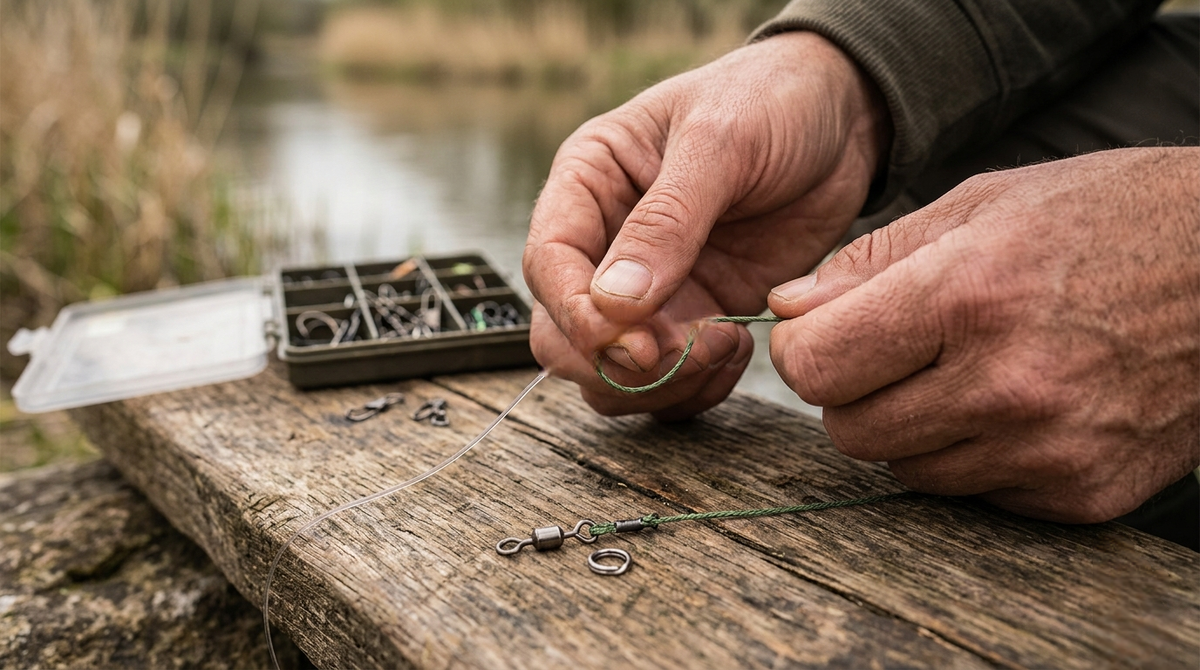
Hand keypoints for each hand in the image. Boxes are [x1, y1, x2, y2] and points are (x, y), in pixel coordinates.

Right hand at [524, 32, 889, 418]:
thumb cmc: (770, 102)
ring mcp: (650, 290)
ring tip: (726, 343)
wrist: (842, 118)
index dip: (575, 313)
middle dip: (614, 361)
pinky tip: (739, 350)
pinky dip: (695, 389)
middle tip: (682, 352)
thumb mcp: (720, 141)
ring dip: (659, 384)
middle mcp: (606, 244)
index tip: (628, 340)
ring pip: (609, 372)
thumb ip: (667, 220)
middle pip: (563, 334)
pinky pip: (668, 384)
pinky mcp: (695, 319)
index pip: (547, 263)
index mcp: (588, 183)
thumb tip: (614, 301)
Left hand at [768, 147, 1199, 522]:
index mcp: (967, 296)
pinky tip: (1018, 404)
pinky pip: (976, 493)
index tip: (820, 336)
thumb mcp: (982, 205)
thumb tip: (787, 309)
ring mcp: (1049, 448)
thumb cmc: (1105, 221)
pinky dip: (976, 456)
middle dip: (853, 393)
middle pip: (849, 431)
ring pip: (905, 470)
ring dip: (912, 427)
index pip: (817, 367)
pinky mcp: (1082, 493)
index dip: (802, 351)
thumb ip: (870, 261)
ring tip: (965, 371)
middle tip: (897, 353)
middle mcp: (1006, 384)